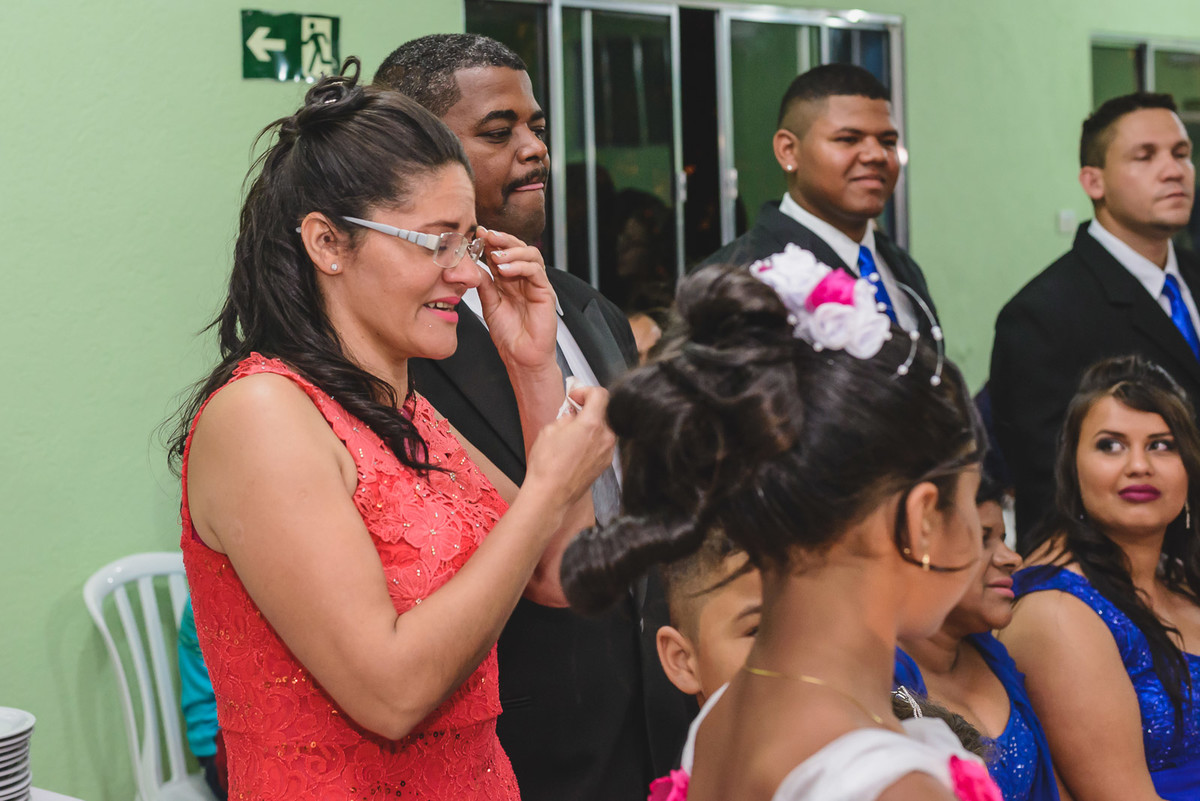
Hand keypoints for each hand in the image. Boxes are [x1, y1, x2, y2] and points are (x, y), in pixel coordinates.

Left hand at [475, 227, 557, 371]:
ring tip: (494, 256)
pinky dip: (520, 266)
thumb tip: (473, 266)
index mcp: (511, 281)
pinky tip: (504, 270)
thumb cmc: (509, 336)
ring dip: (511, 251)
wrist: (521, 357)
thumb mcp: (490, 305)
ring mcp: (537, 285)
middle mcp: (525, 280)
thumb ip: (485, 285)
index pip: (503, 253)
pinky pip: (536, 271)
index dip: (491, 242)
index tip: (477, 234)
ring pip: (530, 255)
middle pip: (519, 248)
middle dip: (502, 239)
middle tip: (486, 235)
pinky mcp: (545, 293)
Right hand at [524, 386, 615, 507]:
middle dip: (590, 407)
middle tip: (574, 409)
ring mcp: (607, 452)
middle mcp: (605, 437)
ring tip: (574, 430)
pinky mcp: (605, 464)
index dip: (586, 391)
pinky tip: (577, 445)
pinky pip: (603, 443)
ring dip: (592, 424)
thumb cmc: (547, 465)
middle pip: (606, 411)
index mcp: (592, 424)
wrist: (550, 494)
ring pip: (606, 428)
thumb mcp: (549, 430)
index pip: (601, 395)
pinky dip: (594, 439)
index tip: (575, 396)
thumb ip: (566, 417)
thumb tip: (572, 414)